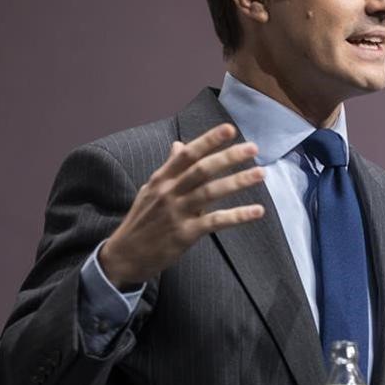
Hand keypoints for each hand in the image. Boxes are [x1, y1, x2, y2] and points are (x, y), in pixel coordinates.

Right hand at [99, 123, 265, 289]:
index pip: (187, 154)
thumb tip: (179, 144)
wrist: (124, 256)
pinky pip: (216, 221)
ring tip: (261, 173)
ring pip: (211, 192)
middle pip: (202, 169)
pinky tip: (257, 211)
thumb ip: (169, 168)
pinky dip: (238, 215)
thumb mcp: (150, 189)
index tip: (230, 129)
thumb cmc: (142, 221)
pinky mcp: (185, 234)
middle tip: (253, 147)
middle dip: (228, 156)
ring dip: (238, 181)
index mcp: (161, 179)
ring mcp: (177, 213)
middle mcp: (169, 192)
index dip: (208, 140)